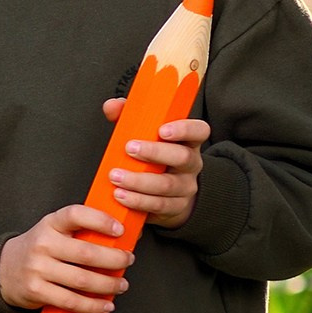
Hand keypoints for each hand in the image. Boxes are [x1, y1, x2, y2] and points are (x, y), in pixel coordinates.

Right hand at [0, 204, 133, 312]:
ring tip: (121, 285)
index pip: (76, 215)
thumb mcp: (55, 231)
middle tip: (127, 261)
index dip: (100, 220)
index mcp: (50, 224)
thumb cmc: (40, 249)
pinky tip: (106, 304)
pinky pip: (71, 301)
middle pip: (86, 253)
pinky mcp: (37, 290)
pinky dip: (93, 305)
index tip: (120, 230)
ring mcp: (38, 268)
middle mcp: (42, 244)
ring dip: (109, 285)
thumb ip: (85, 230)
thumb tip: (130, 236)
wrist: (4, 269)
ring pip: (82, 280)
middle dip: (115, 260)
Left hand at [102, 96, 208, 228]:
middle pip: (182, 157)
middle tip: (129, 148)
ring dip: (139, 181)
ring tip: (115, 176)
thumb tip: (112, 105)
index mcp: (187, 142)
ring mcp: (185, 187)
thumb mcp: (143, 135)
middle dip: (155, 152)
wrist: (166, 194)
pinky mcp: (175, 207)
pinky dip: (137, 201)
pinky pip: (159, 205)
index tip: (163, 130)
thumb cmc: (151, 158)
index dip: (185, 129)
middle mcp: (191, 164)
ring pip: (167, 185)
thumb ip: (128, 117)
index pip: (199, 131)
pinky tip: (120, 196)